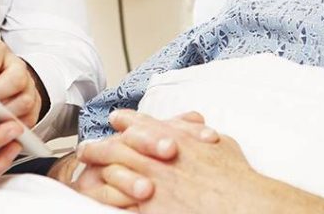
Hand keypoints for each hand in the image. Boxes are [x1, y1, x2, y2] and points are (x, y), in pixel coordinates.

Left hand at [77, 110, 323, 213]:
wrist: (241, 204)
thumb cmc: (237, 178)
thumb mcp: (221, 145)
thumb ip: (201, 135)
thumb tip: (198, 129)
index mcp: (175, 139)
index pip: (142, 124)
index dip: (126, 121)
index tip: (115, 118)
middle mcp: (158, 158)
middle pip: (119, 148)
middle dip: (100, 147)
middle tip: (85, 149)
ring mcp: (151, 184)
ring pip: (114, 175)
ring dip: (96, 174)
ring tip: (81, 175)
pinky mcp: (148, 209)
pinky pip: (119, 203)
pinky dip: (106, 201)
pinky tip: (95, 201)